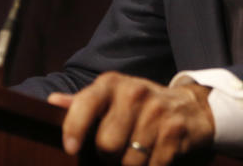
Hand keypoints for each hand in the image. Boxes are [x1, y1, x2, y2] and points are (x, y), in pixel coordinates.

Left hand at [49, 72, 214, 164]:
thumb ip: (82, 104)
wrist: (189, 106)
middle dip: (109, 157)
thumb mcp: (111, 99)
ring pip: (129, 161)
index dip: (74, 127)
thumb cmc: (139, 107)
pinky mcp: (175, 130)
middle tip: (118, 150)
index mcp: (112, 85)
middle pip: (106, 144)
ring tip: (138, 152)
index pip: (86, 103)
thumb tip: (53, 102)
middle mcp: (135, 92)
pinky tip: (154, 157)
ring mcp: (158, 111)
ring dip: (131, 165)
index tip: (71, 148)